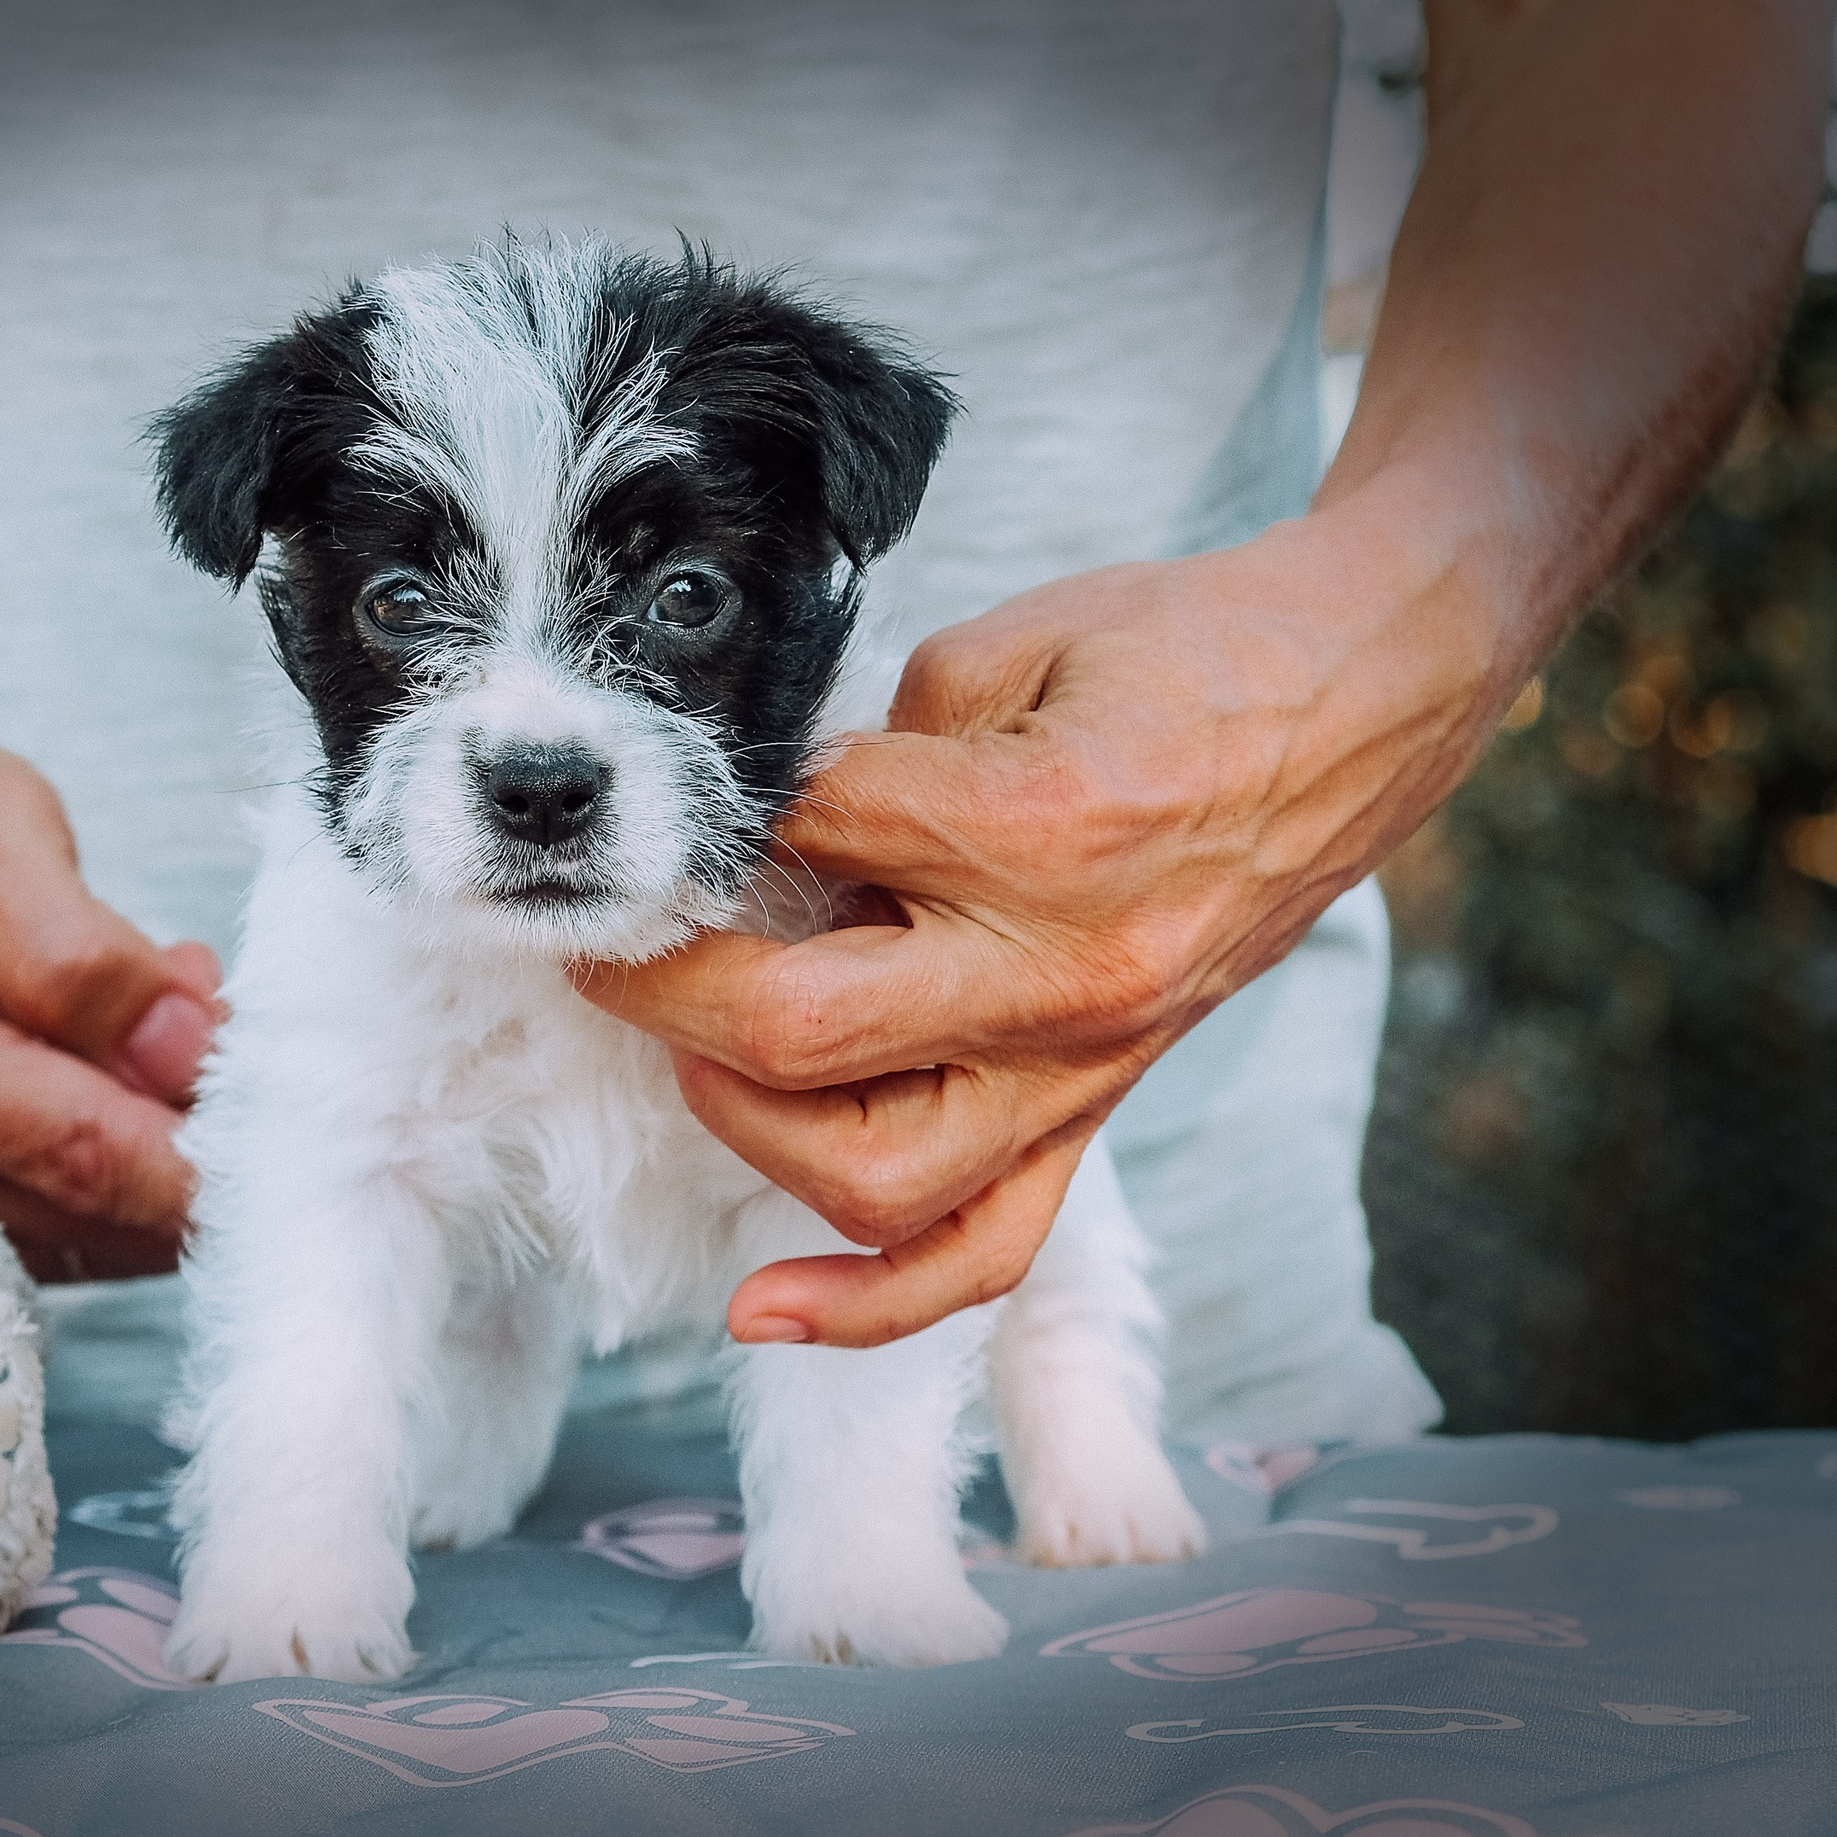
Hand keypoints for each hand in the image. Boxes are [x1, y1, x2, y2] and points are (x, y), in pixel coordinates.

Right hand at [0, 705, 220, 1280]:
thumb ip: (77, 950)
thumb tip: (181, 1057)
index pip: (82, 1152)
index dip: (202, 1160)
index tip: (291, 1135)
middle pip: (89, 1207)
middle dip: (197, 1151)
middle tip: (246, 1042)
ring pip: (81, 1227)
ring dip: (164, 1150)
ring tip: (178, 1020)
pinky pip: (55, 1219)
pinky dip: (125, 1160)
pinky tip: (137, 1067)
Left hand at [579, 507, 1520, 1345]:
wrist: (1350, 713)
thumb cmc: (1183, 657)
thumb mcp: (1009, 648)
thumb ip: (872, 742)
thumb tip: (753, 824)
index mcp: (1039, 828)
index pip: (804, 844)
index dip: (714, 821)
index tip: (674, 811)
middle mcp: (1060, 974)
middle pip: (798, 1031)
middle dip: (663, 987)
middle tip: (606, 939)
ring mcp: (1083, 1064)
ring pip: (871, 1173)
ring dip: (741, 1120)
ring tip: (692, 1048)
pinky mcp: (1096, 1112)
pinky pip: (982, 1255)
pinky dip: (866, 1306)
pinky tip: (760, 1309)